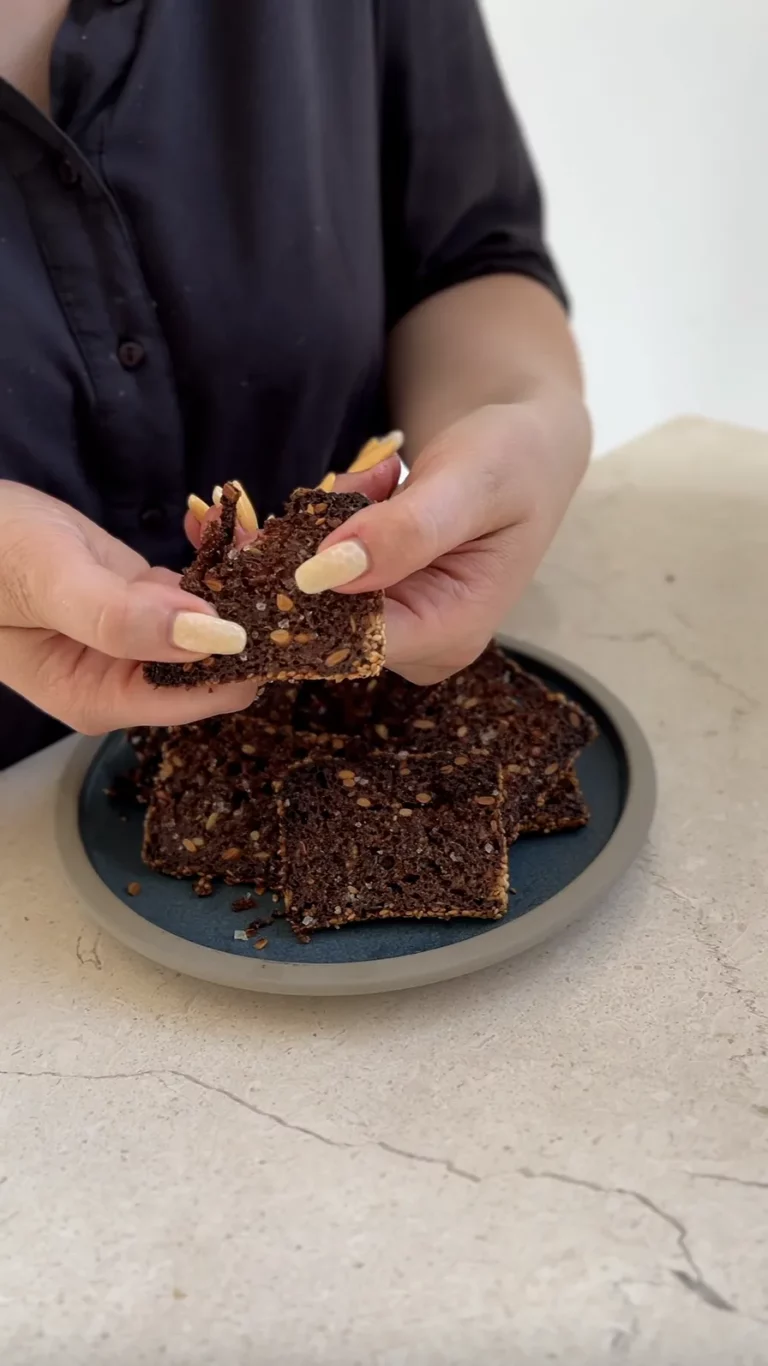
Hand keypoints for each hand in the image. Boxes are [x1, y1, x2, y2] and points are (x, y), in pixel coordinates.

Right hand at [0, 482, 258, 733]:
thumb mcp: (51, 582)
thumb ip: (123, 618)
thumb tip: (213, 638)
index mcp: (106, 698)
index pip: (208, 695)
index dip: (250, 653)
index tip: (281, 599)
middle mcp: (129, 678)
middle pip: (222, 658)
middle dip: (254, 610)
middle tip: (274, 547)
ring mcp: (138, 637)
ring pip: (215, 617)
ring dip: (242, 575)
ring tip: (254, 524)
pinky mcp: (139, 597)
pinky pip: (195, 585)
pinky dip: (215, 554)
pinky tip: (217, 519)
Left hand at [296, 396, 590, 683]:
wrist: (527, 451)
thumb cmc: (514, 461)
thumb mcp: (469, 483)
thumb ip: (406, 529)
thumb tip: (325, 573)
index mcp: (453, 633)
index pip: (350, 640)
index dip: (310, 590)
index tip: (311, 522)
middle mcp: (424, 645)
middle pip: (328, 616)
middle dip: (323, 545)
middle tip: (364, 481)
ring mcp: (402, 628)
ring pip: (321, 589)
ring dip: (331, 526)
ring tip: (382, 478)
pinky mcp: (383, 605)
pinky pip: (328, 573)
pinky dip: (337, 525)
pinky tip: (378, 490)